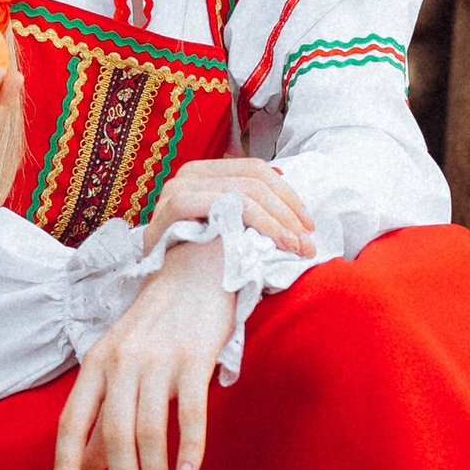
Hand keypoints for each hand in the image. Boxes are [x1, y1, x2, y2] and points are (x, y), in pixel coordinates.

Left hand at [52, 240, 234, 469]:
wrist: (199, 268)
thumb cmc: (158, 325)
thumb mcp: (121, 365)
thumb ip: (103, 416)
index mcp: (96, 364)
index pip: (72, 423)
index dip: (65, 465)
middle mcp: (121, 363)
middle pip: (114, 437)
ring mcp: (158, 360)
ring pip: (149, 433)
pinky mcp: (195, 358)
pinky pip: (190, 414)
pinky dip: (189, 451)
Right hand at [143, 155, 314, 262]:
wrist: (161, 300)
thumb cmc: (195, 266)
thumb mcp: (224, 230)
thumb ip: (245, 206)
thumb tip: (282, 176)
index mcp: (203, 174)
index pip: (255, 170)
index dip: (288, 194)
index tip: (308, 225)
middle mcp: (189, 174)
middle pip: (255, 177)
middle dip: (289, 210)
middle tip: (308, 241)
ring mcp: (180, 187)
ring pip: (246, 190)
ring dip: (280, 219)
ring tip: (298, 246)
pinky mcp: (176, 205)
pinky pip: (230, 203)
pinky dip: (261, 222)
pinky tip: (277, 242)